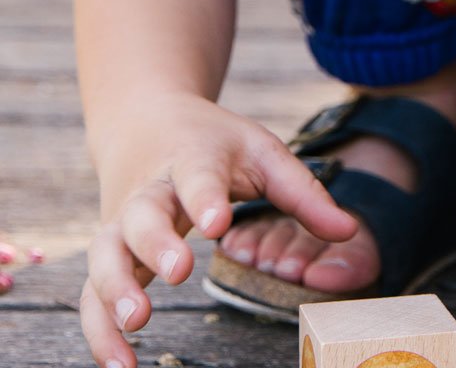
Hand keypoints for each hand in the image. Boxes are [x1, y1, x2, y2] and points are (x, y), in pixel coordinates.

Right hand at [80, 94, 356, 367]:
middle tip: (177, 272)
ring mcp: (122, 223)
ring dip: (116, 292)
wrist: (149, 124)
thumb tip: (349, 232)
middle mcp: (150, 191)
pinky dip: (99, 328)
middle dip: (156, 243)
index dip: (206, 197)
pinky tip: (119, 363)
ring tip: (138, 325)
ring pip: (106, 256)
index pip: (198, 175)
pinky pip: (93, 293)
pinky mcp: (110, 253)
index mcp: (194, 159)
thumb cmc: (215, 144)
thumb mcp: (264, 153)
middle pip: (142, 215)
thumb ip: (304, 193)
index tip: (216, 222)